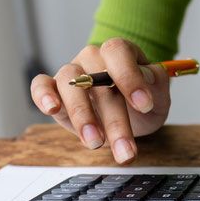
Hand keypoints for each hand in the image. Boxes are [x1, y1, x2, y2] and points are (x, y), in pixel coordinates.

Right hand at [29, 38, 170, 163]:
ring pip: (69, 85)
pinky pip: (41, 86)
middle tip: (125, 148)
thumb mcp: (158, 96)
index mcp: (119, 53)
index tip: (144, 105)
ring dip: (82, 116)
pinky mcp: (53, 91)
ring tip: (96, 143)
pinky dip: (43, 95)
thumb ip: (155, 84)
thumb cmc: (143, 102)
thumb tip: (146, 79)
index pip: (118, 52)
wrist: (132, 115)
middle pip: (96, 79)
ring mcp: (71, 73)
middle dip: (114, 119)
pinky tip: (51, 109)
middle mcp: (92, 59)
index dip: (130, 77)